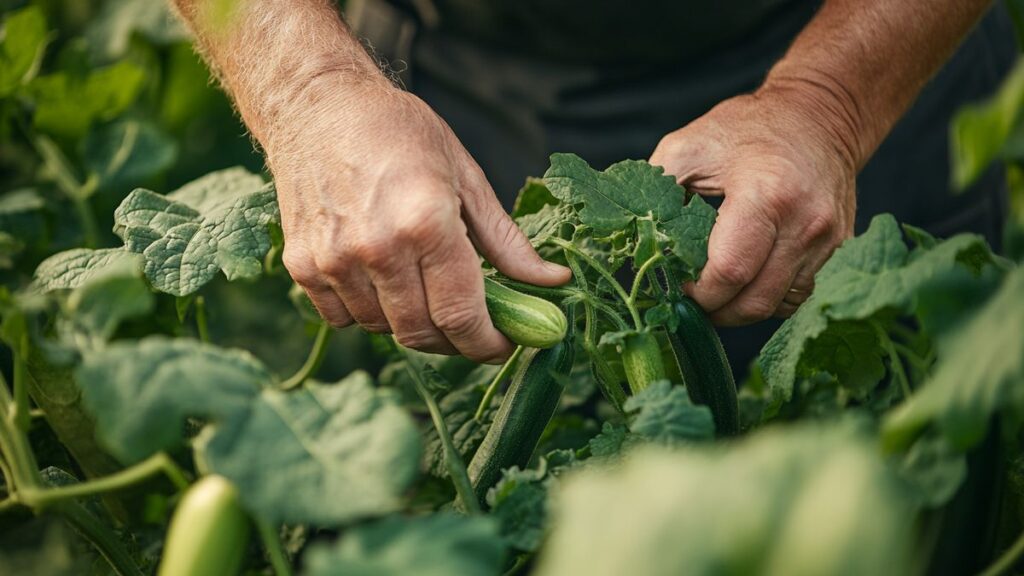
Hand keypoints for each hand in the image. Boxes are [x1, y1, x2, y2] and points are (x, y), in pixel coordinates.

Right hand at [269, 79, 569, 361]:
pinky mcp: (302, 266)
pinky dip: (368, 312)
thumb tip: (555, 283)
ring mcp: (334, 261)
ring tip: (423, 288)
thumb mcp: (465, 177)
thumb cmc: (399, 133)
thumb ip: (506, 241)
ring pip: (383, 329)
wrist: (318, 106)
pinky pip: (343, 319)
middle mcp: (378, 248)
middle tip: (470, 326)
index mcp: (427, 223)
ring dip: (410, 323)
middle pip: (422, 333)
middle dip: (454, 341)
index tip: (503, 347)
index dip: (488, 344)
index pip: (461, 316)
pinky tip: (381, 280)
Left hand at [650, 80, 857, 324]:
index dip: (697, 292)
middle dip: (716, 310)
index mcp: (765, 196)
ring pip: (779, 305)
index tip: (678, 285)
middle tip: (692, 301)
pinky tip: (747, 283)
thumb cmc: (746, 128)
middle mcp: (804, 224)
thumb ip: (657, 193)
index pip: (729, 273)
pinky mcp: (837, 247)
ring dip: (742, 310)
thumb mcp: (688, 147)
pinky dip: (768, 298)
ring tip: (717, 293)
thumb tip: (636, 242)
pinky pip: (799, 294)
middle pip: (754, 301)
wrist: (818, 113)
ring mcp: (826, 240)